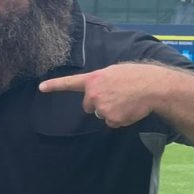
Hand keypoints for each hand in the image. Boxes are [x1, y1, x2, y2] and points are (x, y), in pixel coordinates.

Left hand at [39, 61, 166, 126]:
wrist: (153, 87)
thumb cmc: (136, 76)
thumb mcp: (114, 71)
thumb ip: (101, 80)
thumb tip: (99, 90)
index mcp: (94, 79)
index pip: (70, 83)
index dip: (54, 85)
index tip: (41, 87)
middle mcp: (93, 94)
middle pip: (89, 106)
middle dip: (99, 103)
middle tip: (116, 95)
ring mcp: (101, 108)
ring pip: (102, 114)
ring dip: (112, 110)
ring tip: (126, 100)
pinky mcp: (111, 119)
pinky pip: (112, 122)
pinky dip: (120, 118)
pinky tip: (129, 108)